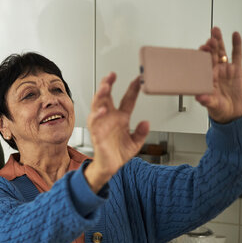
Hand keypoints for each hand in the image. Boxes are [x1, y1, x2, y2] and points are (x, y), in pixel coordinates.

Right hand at [84, 73, 149, 191]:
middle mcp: (110, 118)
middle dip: (108, 84)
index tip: (138, 79)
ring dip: (101, 95)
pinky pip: (95, 122)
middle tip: (112, 75)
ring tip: (105, 86)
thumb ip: (141, 132)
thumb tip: (146, 122)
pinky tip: (102, 110)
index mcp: (121, 117)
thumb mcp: (136, 143)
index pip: (127, 99)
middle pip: (107, 96)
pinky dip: (97, 115)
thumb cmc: (119, 153)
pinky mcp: (96, 133)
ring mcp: (102, 124)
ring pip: (98, 105)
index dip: (132, 89)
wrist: (110, 167)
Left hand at [196, 26, 241, 122]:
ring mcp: (225, 69)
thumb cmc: (218, 109)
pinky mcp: (236, 69)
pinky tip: (235, 35)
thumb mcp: (212, 105)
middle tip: (210, 39)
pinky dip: (236, 44)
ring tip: (216, 31)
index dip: (201, 55)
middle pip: (211, 55)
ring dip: (219, 41)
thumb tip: (200, 97)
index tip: (201, 49)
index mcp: (206, 78)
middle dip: (210, 46)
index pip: (201, 64)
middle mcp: (214, 71)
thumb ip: (206, 101)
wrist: (233, 113)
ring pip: (221, 52)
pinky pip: (236, 54)